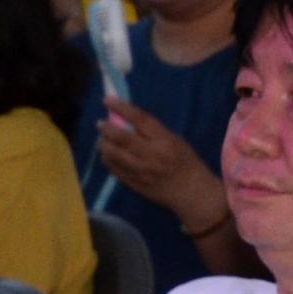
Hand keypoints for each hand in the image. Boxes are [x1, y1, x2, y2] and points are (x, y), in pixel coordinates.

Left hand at [95, 99, 224, 229]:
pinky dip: (107, 158)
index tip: (108, 100)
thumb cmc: (186, 163)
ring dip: (104, 143)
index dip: (121, 108)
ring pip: (112, 153)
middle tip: (101, 123)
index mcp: (165, 141)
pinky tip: (109, 154)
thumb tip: (125, 121)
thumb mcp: (176, 141)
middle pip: (120, 137)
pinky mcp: (133, 183)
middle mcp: (151, 155)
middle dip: (106, 127)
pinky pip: (112, 167)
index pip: (140, 119)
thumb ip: (152, 132)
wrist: (192, 193)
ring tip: (104, 140)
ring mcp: (140, 171)